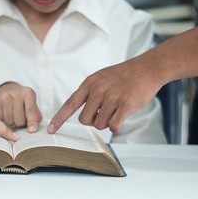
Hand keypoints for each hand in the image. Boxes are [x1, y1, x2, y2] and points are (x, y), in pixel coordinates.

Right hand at [0, 82, 42, 132]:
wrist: (6, 88)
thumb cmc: (22, 99)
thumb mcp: (31, 102)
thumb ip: (36, 114)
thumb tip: (34, 126)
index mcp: (28, 93)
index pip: (30, 111)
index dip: (32, 122)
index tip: (32, 130)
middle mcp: (15, 94)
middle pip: (19, 120)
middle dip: (21, 122)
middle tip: (20, 116)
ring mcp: (4, 97)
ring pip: (9, 121)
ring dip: (12, 121)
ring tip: (12, 113)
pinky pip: (0, 119)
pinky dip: (3, 119)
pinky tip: (5, 112)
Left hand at [48, 60, 163, 133]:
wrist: (147, 68)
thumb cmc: (123, 75)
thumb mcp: (100, 78)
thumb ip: (88, 93)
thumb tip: (80, 114)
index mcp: (89, 84)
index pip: (69, 105)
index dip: (59, 119)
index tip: (50, 130)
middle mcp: (98, 90)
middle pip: (85, 120)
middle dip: (93, 121)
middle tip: (104, 112)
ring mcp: (112, 97)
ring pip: (100, 125)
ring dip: (107, 122)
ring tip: (116, 109)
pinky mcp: (126, 105)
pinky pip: (114, 126)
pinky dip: (116, 125)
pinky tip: (122, 115)